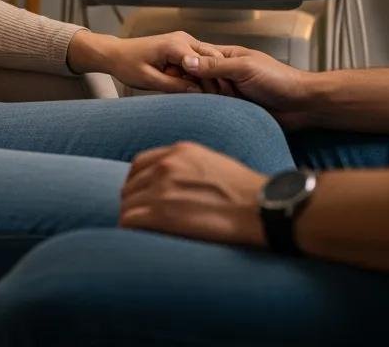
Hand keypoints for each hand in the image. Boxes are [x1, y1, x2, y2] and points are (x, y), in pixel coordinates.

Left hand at [67, 30, 226, 93]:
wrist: (115, 53)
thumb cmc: (127, 65)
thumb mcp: (149, 80)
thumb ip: (174, 85)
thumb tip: (198, 92)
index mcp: (175, 45)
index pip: (206, 64)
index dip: (212, 81)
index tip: (216, 98)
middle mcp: (183, 39)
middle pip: (212, 58)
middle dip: (215, 77)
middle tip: (214, 97)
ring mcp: (183, 40)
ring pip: (208, 59)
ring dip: (207, 75)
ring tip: (204, 93)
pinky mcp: (181, 46)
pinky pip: (198, 59)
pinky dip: (199, 72)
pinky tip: (193, 85)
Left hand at [120, 141, 266, 246]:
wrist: (262, 208)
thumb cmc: (247, 192)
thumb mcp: (214, 163)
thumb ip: (188, 167)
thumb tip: (176, 184)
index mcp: (179, 151)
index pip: (139, 164)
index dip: (138, 183)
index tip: (143, 197)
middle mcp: (166, 165)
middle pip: (130, 185)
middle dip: (135, 202)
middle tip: (144, 219)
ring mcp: (161, 188)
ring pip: (127, 204)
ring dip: (133, 218)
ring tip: (144, 233)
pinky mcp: (161, 213)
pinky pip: (129, 221)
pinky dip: (130, 230)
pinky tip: (141, 238)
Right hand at [180, 44, 314, 128]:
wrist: (301, 105)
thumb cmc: (279, 79)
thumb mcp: (245, 68)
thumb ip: (216, 65)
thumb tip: (187, 61)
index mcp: (227, 56)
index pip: (197, 56)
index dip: (187, 64)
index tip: (182, 73)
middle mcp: (226, 72)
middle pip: (198, 77)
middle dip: (200, 85)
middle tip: (213, 90)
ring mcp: (230, 90)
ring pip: (205, 94)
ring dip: (209, 99)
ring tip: (222, 100)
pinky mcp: (234, 107)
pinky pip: (216, 108)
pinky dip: (214, 110)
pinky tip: (214, 113)